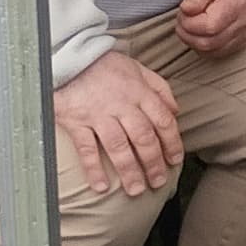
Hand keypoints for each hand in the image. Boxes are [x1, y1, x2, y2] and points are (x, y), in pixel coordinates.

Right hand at [55, 48, 182, 197]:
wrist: (69, 56)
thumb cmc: (105, 64)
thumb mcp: (138, 68)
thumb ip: (159, 88)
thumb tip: (175, 111)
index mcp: (140, 93)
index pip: (163, 121)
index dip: (172, 143)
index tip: (175, 160)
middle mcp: (122, 105)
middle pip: (143, 138)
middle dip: (153, 163)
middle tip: (159, 182)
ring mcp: (98, 114)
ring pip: (119, 147)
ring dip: (129, 171)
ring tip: (137, 190)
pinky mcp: (76, 121)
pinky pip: (87, 148)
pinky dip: (94, 168)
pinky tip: (101, 186)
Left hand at [173, 0, 245, 57]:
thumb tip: (185, 10)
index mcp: (236, 4)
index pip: (208, 26)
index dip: (189, 22)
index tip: (185, 11)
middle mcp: (243, 24)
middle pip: (207, 43)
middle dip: (187, 33)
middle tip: (184, 17)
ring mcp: (243, 36)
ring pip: (209, 51)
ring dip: (192, 40)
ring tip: (192, 23)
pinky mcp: (241, 44)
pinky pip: (216, 53)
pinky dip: (202, 46)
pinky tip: (200, 32)